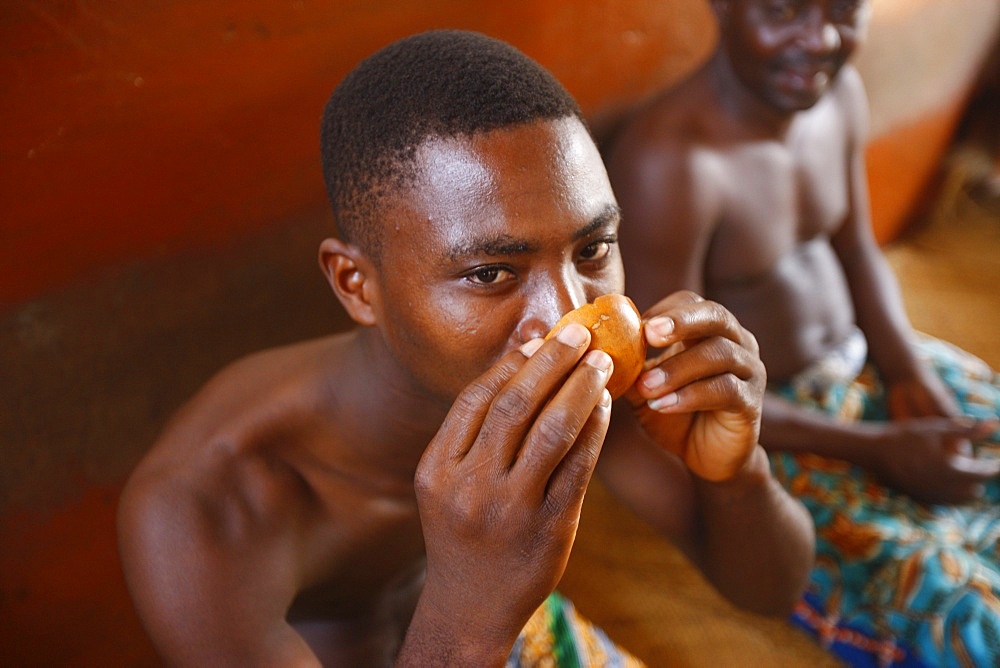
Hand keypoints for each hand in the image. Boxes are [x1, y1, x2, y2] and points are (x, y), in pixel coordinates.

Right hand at [409, 324, 611, 658]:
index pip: (476, 398)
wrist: (471, 607)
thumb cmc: (462, 532)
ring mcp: (511, 509)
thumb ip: (474, 433)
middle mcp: (470, 486)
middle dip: (552, 361)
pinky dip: (595, 428)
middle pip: (515, 404)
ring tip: (602, 362)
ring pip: (552, 428)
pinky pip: (580, 464)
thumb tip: (520, 361)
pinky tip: (605, 406)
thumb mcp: (446, 484)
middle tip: (580, 334)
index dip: (511, 362)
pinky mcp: (551, 527)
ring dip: (581, 387)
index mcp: (437, 469)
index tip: (540, 338)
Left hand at [625, 291, 765, 481]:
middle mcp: (737, 343)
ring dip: (677, 368)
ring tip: (646, 386)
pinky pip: (726, 390)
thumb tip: (595, 348)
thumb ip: (630, 366)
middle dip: (680, 321)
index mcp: (709, 330)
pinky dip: (690, 395)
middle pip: (715, 315)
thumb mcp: (645, 387)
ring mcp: (749, 371)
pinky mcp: (752, 403)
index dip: (664, 309)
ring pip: (719, 353)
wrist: (705, 458)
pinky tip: (663, 406)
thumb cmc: (673, 413)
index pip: (691, 302)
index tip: (635, 326)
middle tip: (648, 334)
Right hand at [868, 417, 999, 503]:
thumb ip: (968, 430)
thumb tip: (995, 424)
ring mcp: (931, 495)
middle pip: (975, 490)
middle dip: (979, 479)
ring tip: (963, 473)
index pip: (984, 473)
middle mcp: (942, 487)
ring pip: (961, 500)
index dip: (994, 467)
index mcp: (950, 468)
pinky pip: (945, 503)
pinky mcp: (920, 499)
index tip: (997, 461)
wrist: (873, 451)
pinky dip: (952, 495)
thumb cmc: (905, 435)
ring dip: (967, 488)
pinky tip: (946, 482)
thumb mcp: (937, 428)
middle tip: (978, 465)